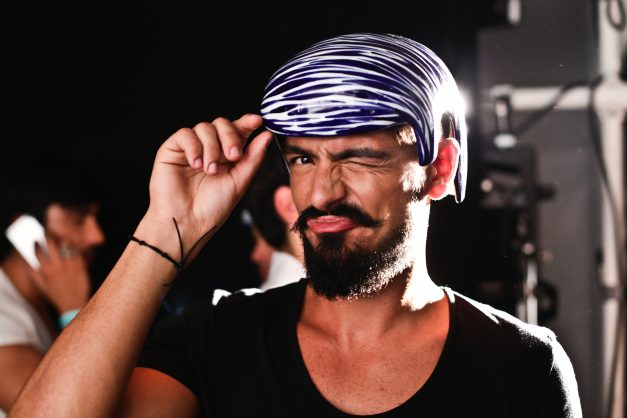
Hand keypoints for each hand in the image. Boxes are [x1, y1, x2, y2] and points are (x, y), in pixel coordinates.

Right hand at [30, 237, 90, 313]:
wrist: (73, 304)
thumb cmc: (56, 295)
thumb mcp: (41, 286)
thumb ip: (34, 274)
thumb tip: (29, 262)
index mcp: (46, 270)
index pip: (38, 251)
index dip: (36, 243)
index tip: (36, 241)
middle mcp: (57, 266)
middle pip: (51, 244)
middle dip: (48, 237)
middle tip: (48, 235)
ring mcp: (70, 265)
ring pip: (65, 244)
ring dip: (62, 240)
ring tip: (61, 239)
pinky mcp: (81, 266)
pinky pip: (76, 251)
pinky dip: (73, 248)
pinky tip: (71, 247)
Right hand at [139, 114, 272, 261]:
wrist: (187, 222)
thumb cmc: (213, 207)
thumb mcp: (240, 181)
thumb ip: (253, 157)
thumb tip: (267, 135)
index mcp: (227, 155)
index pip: (237, 131)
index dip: (247, 123)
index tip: (257, 120)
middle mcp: (209, 148)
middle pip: (222, 124)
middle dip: (230, 136)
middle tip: (233, 157)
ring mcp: (191, 148)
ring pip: (205, 127)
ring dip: (212, 148)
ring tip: (210, 171)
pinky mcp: (172, 150)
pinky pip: (185, 134)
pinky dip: (194, 146)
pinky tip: (196, 164)